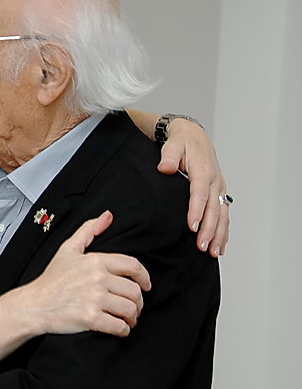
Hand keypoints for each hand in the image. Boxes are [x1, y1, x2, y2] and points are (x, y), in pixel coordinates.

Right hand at [20, 211, 150, 337]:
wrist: (35, 305)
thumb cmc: (51, 279)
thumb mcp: (67, 250)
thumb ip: (88, 230)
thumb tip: (107, 216)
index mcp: (95, 261)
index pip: (133, 266)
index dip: (145, 277)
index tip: (146, 285)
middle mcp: (97, 278)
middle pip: (134, 291)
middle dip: (138, 302)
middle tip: (134, 308)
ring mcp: (95, 299)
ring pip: (130, 309)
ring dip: (132, 318)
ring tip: (127, 320)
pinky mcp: (91, 318)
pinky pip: (119, 327)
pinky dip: (123, 330)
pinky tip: (119, 329)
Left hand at [157, 118, 228, 256]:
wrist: (193, 136)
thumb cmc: (181, 142)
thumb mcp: (172, 145)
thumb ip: (168, 157)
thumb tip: (165, 168)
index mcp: (203, 170)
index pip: (200, 193)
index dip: (197, 210)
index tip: (193, 226)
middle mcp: (214, 180)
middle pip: (214, 208)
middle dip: (209, 229)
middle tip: (201, 246)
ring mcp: (219, 188)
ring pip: (222, 214)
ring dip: (219, 234)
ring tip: (212, 252)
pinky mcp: (219, 193)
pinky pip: (224, 214)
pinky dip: (224, 231)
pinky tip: (219, 246)